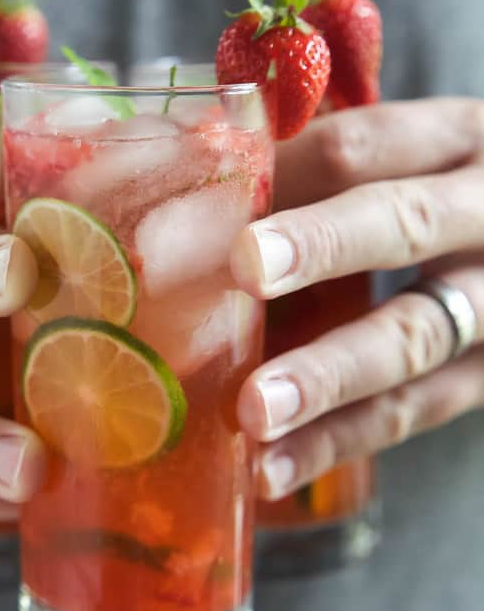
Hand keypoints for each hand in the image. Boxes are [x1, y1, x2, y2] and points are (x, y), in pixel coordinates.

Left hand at [231, 98, 483, 497]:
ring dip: (327, 375)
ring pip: (414, 336)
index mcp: (456, 142)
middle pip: (406, 223)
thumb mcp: (400, 164)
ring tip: (254, 409)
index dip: (286, 168)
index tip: (205, 190)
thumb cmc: (429, 199)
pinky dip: (339, 441)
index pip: (365, 145)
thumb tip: (156, 184)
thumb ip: (301, 170)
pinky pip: (414, 414)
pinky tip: (272, 469)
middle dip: (323, 245)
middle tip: (246, 268)